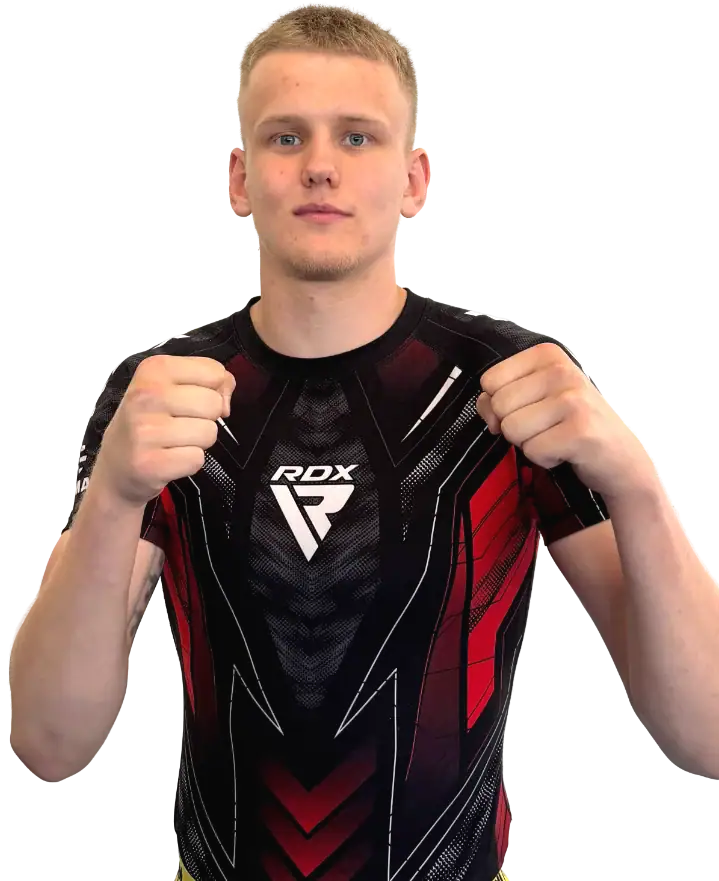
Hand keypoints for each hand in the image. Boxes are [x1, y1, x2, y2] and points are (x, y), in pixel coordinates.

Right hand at [94, 355, 235, 506]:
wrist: (115, 466)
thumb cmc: (148, 422)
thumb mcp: (170, 388)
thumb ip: (209, 381)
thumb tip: (226, 397)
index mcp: (154, 369)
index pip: (214, 372)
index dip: (213, 389)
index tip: (193, 399)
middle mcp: (147, 395)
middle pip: (214, 404)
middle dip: (206, 418)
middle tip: (181, 424)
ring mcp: (146, 430)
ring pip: (209, 433)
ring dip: (198, 442)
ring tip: (174, 442)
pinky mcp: (150, 463)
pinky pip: (197, 459)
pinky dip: (189, 462)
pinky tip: (169, 458)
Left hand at [476, 343, 655, 499]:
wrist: (619, 456)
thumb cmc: (571, 425)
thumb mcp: (534, 399)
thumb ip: (499, 397)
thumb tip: (484, 406)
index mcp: (547, 355)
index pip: (490, 380)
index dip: (500, 404)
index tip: (528, 409)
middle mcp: (562, 371)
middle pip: (499, 405)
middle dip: (515, 426)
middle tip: (545, 427)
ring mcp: (573, 400)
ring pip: (512, 430)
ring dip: (530, 443)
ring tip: (556, 437)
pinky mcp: (580, 431)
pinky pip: (532, 451)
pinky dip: (545, 459)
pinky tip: (566, 450)